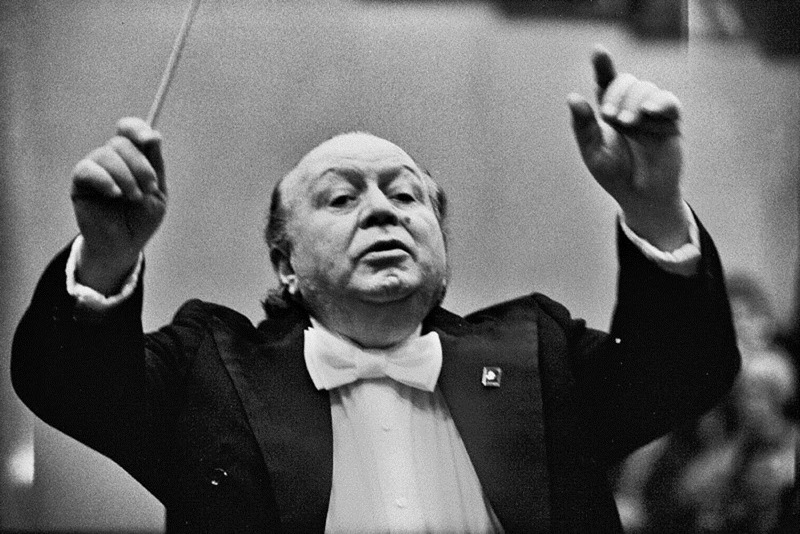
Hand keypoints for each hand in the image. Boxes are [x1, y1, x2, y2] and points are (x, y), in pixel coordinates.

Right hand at [70, 117, 165, 292]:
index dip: (137, 129)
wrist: (124, 245)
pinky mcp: (80, 183)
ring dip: (126, 175)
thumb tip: (153, 134)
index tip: (150, 140)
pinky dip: (104, 179)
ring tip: (134, 197)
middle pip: (121, 143)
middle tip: (149, 189)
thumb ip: (155, 165)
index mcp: (132, 157)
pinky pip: (87, 170)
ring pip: (105, 154)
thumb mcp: (157, 192)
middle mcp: (112, 159)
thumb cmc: (141, 219)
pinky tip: (115, 194)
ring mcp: (95, 169)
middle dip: (140, 165)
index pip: (128, 129)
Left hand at [568, 47, 688, 250]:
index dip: (603, 65)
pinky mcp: (671, 123)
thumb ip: (583, 126)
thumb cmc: (614, 176)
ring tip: (626, 123)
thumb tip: (572, 97)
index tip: (598, 51)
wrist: (641, 197)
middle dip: (617, 93)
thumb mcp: (593, 153)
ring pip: (646, 89)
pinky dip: (659, 102)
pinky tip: (648, 111)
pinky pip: (669, 102)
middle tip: (609, 116)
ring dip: (633, 101)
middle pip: (626, 81)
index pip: (607, 82)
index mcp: (610, 111)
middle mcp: (631, 107)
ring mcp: (652, 114)